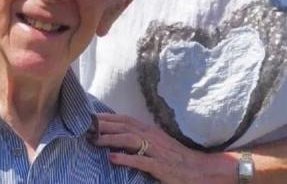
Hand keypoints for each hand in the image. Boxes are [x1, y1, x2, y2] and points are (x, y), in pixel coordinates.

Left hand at [93, 113, 235, 183]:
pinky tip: (112, 159)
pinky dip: (125, 159)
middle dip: (103, 125)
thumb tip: (120, 138)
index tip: (90, 117)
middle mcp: (152, 137)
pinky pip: (140, 161)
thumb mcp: (158, 144)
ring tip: (94, 140)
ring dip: (110, 139)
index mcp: (150, 131)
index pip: (125, 119)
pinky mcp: (160, 166)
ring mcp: (156, 151)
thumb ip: (141, 140)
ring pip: (129, 140)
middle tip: (85, 125)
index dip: (107, 117)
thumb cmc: (177, 158)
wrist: (201, 170)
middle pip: (124, 125)